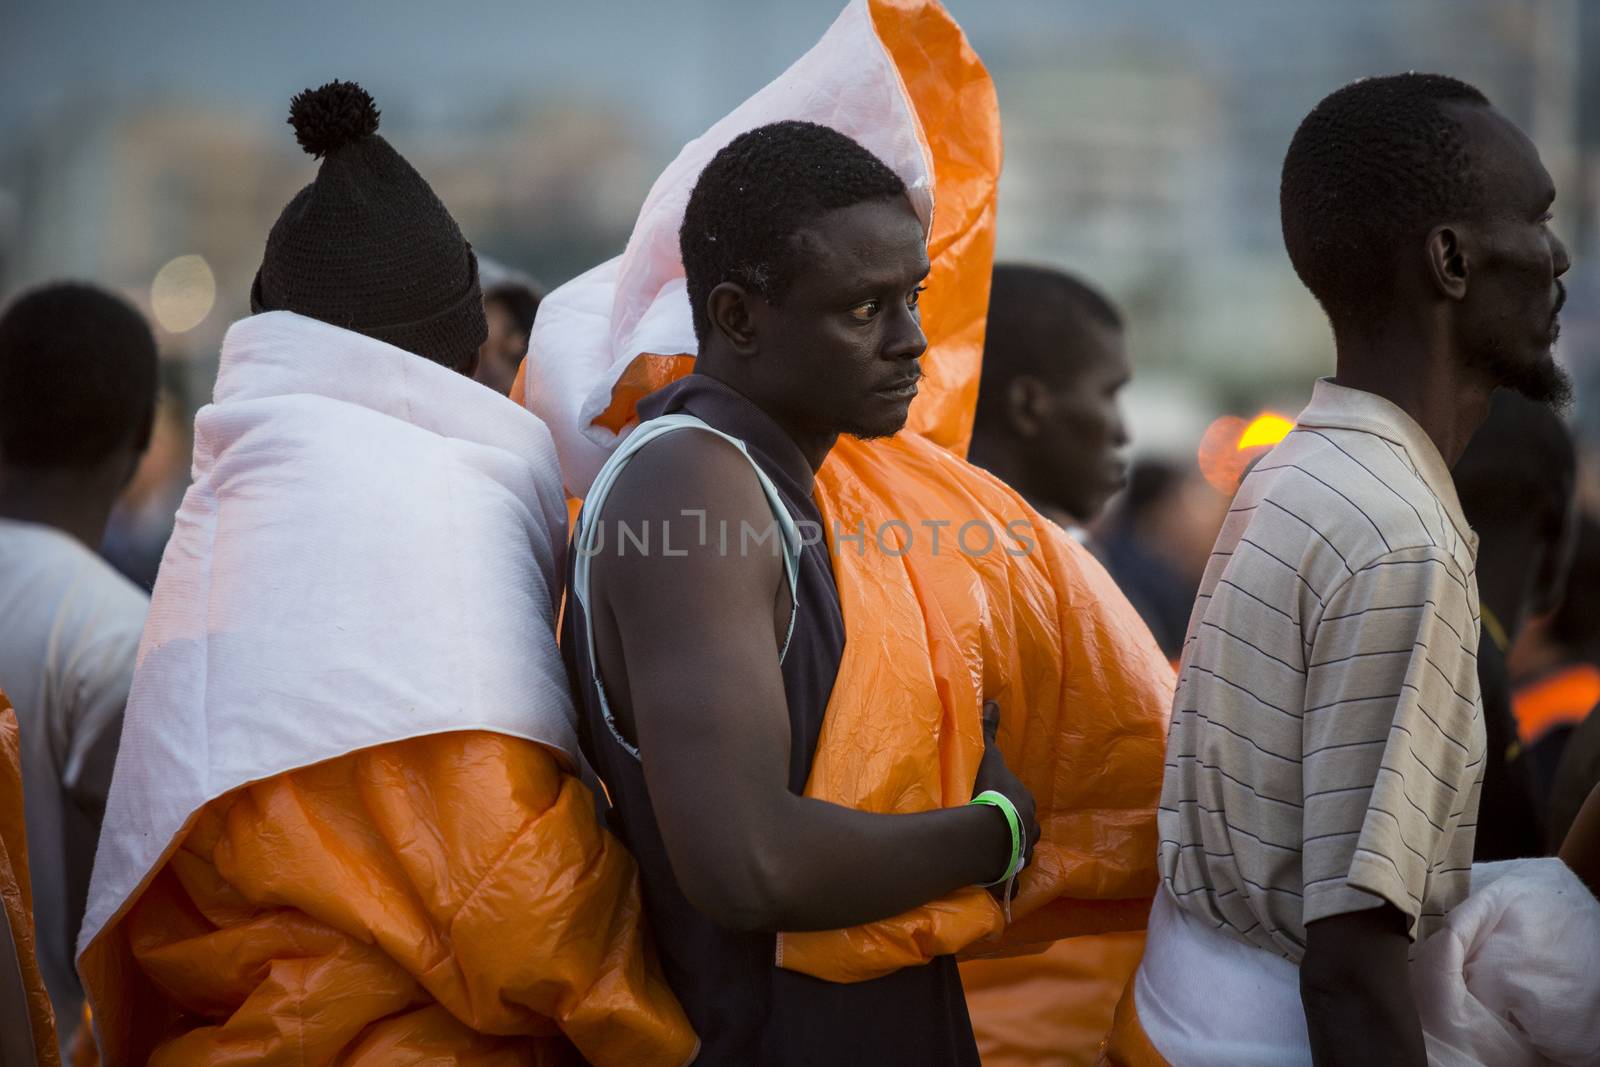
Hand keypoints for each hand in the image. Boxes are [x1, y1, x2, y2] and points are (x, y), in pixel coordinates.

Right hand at [972, 700, 1040, 887]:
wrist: (984, 834)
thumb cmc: (988, 792)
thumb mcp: (988, 757)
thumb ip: (989, 730)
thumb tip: (994, 701)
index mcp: (1026, 802)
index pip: (1020, 800)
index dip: (1008, 800)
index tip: (994, 800)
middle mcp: (1030, 829)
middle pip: (1023, 827)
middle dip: (1011, 827)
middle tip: (992, 826)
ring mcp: (1022, 855)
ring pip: (1018, 854)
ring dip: (1007, 853)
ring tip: (989, 853)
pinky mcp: (1009, 876)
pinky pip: (1008, 883)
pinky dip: (1002, 883)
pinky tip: (992, 883)